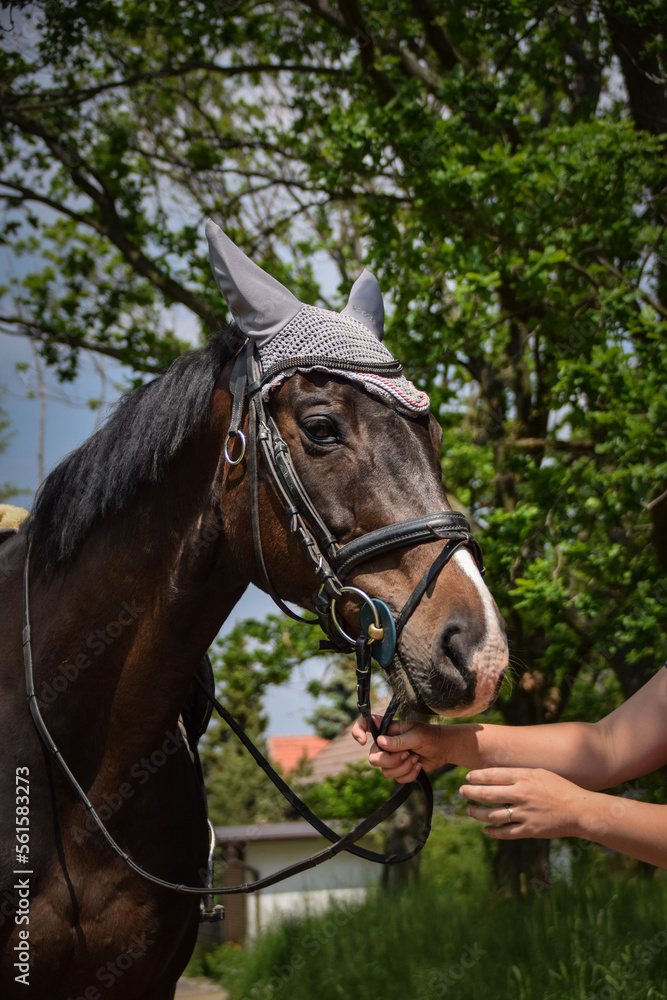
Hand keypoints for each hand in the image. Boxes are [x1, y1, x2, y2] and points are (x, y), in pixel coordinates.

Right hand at [352, 716, 446, 782]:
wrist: (442, 749)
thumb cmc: (430, 736)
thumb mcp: (416, 735)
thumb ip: (399, 740)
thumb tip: (380, 742)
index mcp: (387, 729)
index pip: (365, 725)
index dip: (357, 731)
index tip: (363, 741)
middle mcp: (385, 743)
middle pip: (374, 758)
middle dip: (391, 761)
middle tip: (406, 754)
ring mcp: (391, 757)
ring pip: (385, 771)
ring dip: (403, 768)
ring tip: (415, 758)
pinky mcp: (399, 769)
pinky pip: (397, 778)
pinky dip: (409, 774)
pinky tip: (418, 765)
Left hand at [459, 767, 589, 839]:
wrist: (579, 810)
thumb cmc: (560, 788)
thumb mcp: (539, 773)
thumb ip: (518, 774)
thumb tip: (496, 775)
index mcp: (524, 777)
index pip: (492, 775)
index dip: (476, 777)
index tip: (467, 778)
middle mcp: (521, 794)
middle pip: (487, 794)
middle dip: (470, 793)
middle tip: (461, 792)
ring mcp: (524, 813)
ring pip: (492, 815)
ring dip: (477, 813)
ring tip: (470, 810)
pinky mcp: (529, 830)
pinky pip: (505, 832)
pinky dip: (493, 832)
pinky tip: (486, 830)